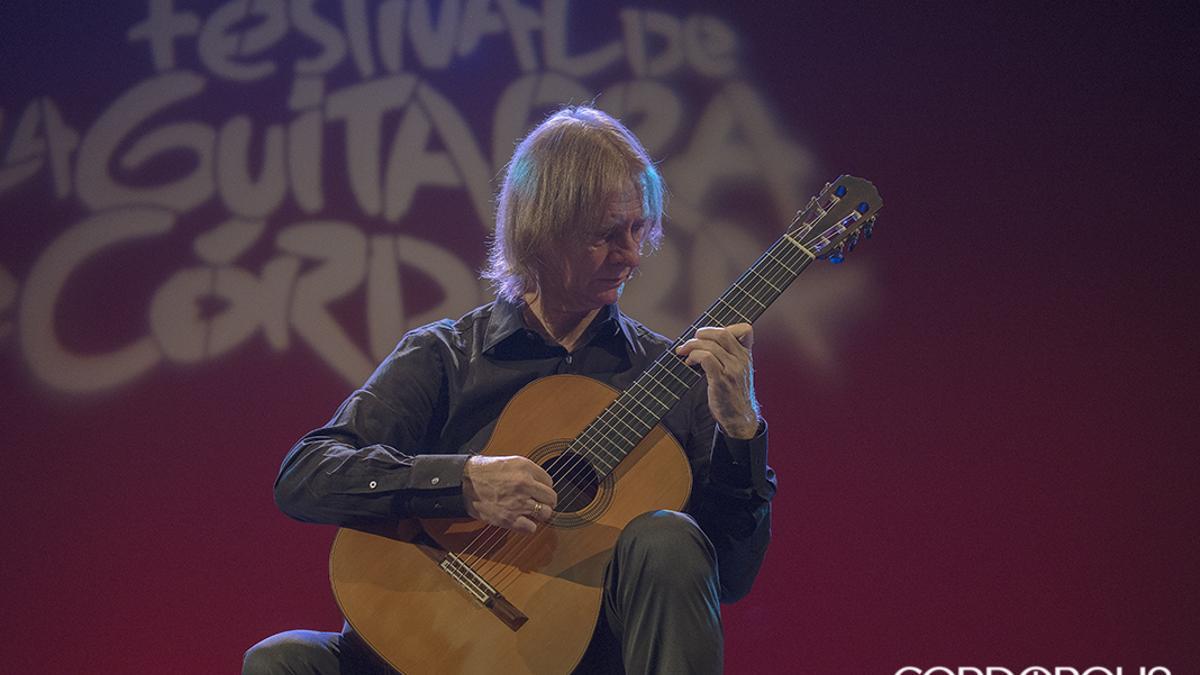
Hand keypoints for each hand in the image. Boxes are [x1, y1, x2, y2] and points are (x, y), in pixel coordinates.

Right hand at [462, 455, 557, 533]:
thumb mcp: (510, 462)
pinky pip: (531, 527)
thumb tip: (540, 482)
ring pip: (545, 513)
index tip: (540, 491)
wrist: (464, 482)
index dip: (544, 487)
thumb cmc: (483, 471)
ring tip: (532, 513)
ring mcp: (518, 502)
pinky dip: (529, 526)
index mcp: (526, 468)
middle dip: (547, 501)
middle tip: (541, 503)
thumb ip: (527, 471)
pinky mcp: (509, 518)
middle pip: (551, 498)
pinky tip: (523, 521)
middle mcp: (525, 484)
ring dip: (540, 514)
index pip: (550, 481)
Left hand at [675, 323, 759, 438]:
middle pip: (722, 333)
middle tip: (691, 341)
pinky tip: (689, 362)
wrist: (739, 417)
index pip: (746, 329)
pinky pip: (706, 358)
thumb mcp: (738, 370)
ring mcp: (733, 370)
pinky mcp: (721, 381)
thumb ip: (728, 354)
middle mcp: (742, 360)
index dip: (726, 326)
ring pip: (711, 345)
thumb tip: (703, 339)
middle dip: (702, 333)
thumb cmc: (734, 392)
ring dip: (692, 346)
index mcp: (746, 355)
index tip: (710, 335)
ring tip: (685, 353)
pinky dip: (694, 356)